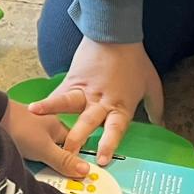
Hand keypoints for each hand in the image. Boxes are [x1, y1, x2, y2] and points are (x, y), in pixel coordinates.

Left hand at [1, 99, 89, 178]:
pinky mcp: (17, 134)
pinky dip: (30, 160)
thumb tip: (88, 170)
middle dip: (58, 164)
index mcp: (58, 126)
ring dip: (42, 163)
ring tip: (43, 180)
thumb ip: (64, 160)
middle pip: (57, 149)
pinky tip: (27, 169)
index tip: (79, 178)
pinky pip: (29, 151)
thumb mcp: (44, 149)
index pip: (74, 145)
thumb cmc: (21, 130)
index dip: (76, 160)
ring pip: (42, 151)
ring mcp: (31, 130)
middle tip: (60, 183)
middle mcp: (46, 127)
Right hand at [29, 38, 163, 161]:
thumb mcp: (151, 84)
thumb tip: (161, 124)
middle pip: (87, 122)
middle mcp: (100, 101)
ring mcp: (84, 90)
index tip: (101, 159)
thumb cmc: (134, 60)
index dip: (108, 144)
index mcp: (120, 105)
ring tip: (37, 120)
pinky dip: (46, 102)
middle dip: (77, 139)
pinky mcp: (72, 81)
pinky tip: (32, 109)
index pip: (115, 129)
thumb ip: (155, 107)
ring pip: (67, 104)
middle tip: (67, 155)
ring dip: (52, 113)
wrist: (115, 34)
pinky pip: (58, 94)